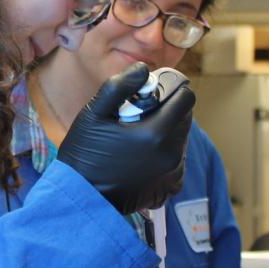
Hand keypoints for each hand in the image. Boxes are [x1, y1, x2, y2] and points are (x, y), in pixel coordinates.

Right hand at [58, 63, 195, 212]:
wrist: (82, 198)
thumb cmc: (84, 154)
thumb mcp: (93, 114)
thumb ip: (119, 86)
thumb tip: (143, 68)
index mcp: (156, 134)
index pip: (186, 99)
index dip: (170, 89)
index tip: (151, 92)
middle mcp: (171, 154)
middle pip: (184, 118)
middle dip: (166, 110)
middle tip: (136, 115)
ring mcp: (172, 173)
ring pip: (181, 138)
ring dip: (165, 130)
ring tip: (135, 137)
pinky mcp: (170, 187)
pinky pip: (176, 159)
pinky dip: (164, 152)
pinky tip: (140, 155)